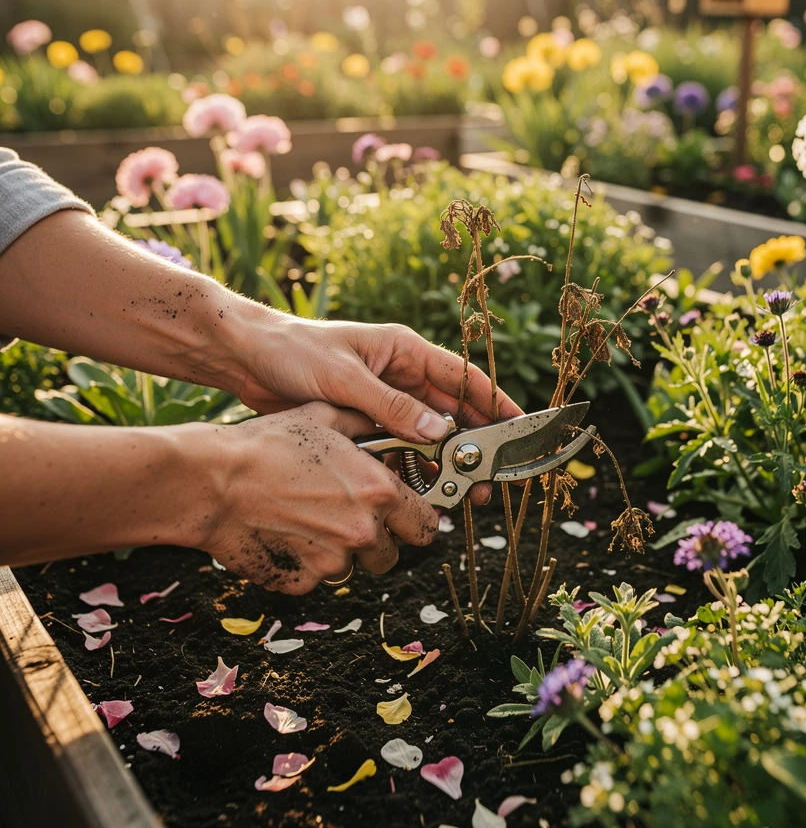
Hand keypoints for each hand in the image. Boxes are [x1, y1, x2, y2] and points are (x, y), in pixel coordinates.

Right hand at [193, 402, 439, 593]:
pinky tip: (282, 533)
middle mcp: (363, 532)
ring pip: (350, 567)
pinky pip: (313, 578)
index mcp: (380, 493)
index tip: (403, 516)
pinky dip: (302, 563)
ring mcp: (332, 562)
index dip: (415, 520)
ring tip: (305, 518)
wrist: (213, 480)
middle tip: (347, 517)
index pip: (427, 526)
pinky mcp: (300, 583)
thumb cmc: (268, 443)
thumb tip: (396, 424)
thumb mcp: (326, 417)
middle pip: (390, 555)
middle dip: (376, 540)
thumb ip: (369, 424)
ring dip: (337, 550)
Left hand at [228, 318, 522, 504]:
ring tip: (461, 493)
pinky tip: (422, 490)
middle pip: (452, 412)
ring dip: (445, 461)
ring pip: (428, 434)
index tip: (520, 427)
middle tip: (489, 479)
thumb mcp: (344, 377)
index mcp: (404, 351)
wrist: (245, 358)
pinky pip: (399, 446)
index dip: (495, 403)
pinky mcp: (364, 421)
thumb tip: (440, 433)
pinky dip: (413, 466)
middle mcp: (401, 375)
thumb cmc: (293, 352)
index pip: (463, 378)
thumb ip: (391, 406)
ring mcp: (384, 400)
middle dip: (474, 444)